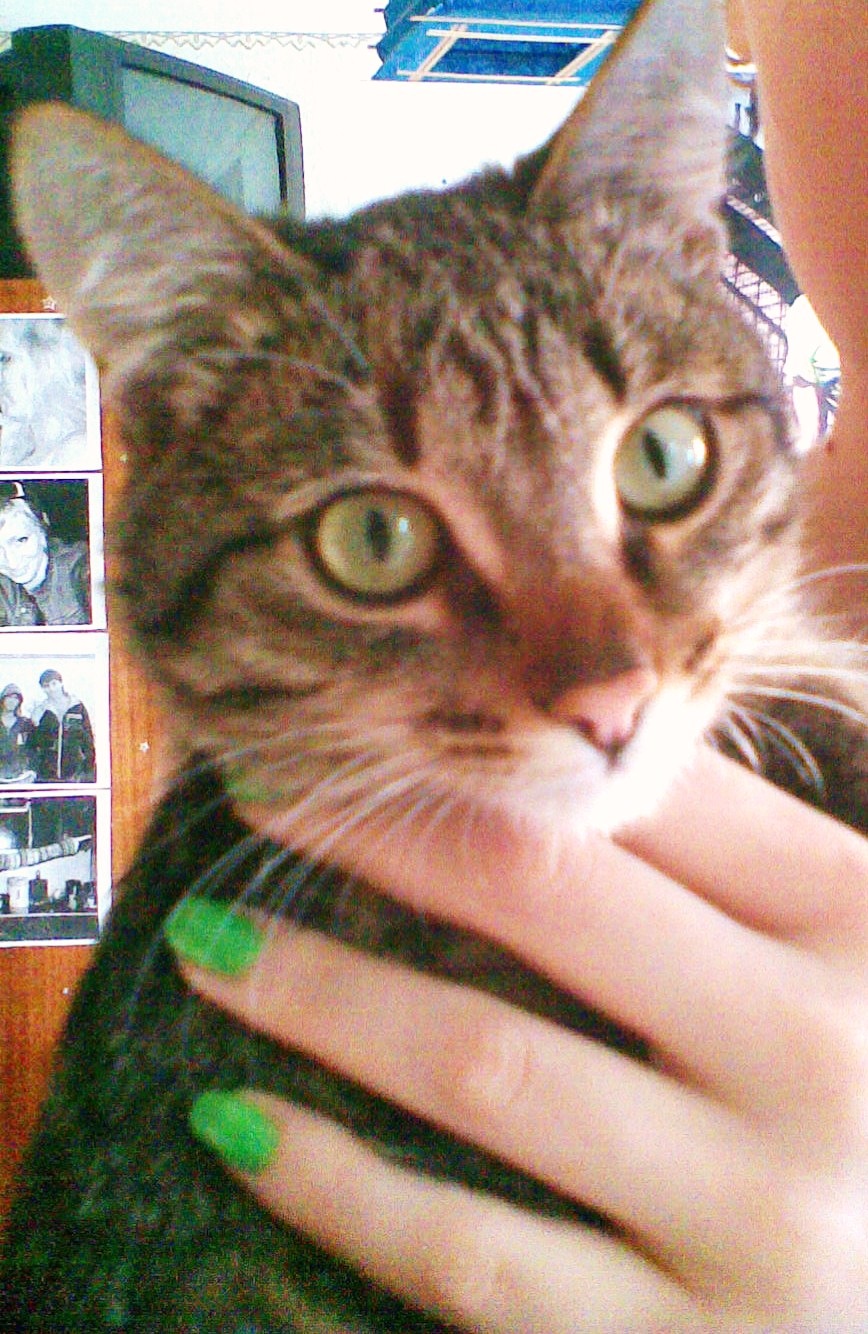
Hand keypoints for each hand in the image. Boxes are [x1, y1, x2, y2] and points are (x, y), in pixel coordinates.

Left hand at [168, 750, 867, 1332]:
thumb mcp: (860, 956)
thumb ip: (749, 868)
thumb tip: (573, 767)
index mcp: (860, 925)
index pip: (652, 795)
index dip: (506, 747)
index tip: (387, 728)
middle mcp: (816, 1053)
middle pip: (545, 896)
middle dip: (382, 834)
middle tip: (266, 798)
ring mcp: (755, 1212)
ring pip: (484, 1063)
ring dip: (319, 994)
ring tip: (210, 947)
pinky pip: (473, 1254)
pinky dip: (338, 1184)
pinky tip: (242, 1125)